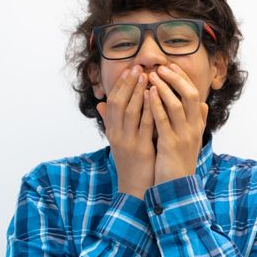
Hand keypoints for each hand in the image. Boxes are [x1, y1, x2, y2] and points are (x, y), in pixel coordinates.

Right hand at [96, 65, 155, 199]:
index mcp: (112, 131)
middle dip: (129, 84)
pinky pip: (145, 125)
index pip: (113, 102)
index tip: (129, 70)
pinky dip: (149, 109)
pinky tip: (155, 97)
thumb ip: (112, 122)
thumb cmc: (130, 162)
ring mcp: (128, 141)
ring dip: (138, 92)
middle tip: (137, 67)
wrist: (135, 189)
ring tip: (147, 76)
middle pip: (120, 103)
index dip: (120, 85)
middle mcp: (117, 134)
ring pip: (131, 111)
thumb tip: (101, 104)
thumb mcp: (118, 141)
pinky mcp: (141, 149)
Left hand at [148, 63, 208, 184]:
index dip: (183, 78)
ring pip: (177, 105)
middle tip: (161, 67)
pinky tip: (147, 95)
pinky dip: (156, 105)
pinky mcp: (170, 145)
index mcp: (197, 125)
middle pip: (190, 95)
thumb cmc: (181, 161)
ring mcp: (183, 136)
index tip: (171, 66)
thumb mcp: (193, 140)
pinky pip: (163, 121)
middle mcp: (193, 128)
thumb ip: (198, 121)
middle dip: (176, 79)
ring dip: (165, 88)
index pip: (194, 94)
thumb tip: (203, 105)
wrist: (178, 187)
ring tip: (151, 76)